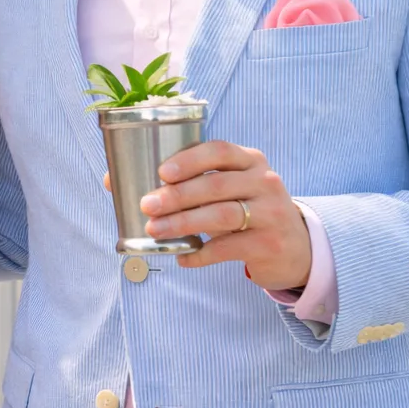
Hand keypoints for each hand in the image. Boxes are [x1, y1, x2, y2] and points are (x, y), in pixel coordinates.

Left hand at [135, 140, 311, 290]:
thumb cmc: (247, 211)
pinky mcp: (269, 243)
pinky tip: (182, 257)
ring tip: (155, 232)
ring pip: (222, 215)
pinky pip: (229, 248)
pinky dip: (201, 254)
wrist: (297, 247)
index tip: (162, 172)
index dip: (190, 159)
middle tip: (148, 206)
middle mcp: (264, 182)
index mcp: (251, 160)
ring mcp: (271, 213)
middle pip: (216, 185)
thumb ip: (185, 184)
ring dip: (183, 223)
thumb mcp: (229, 189)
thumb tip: (112, 179)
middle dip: (177, 196)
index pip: (219, 150)